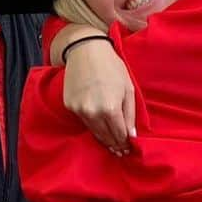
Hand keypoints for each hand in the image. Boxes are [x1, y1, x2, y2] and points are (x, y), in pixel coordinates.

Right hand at [63, 40, 135, 156]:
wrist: (86, 50)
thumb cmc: (112, 67)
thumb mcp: (128, 89)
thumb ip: (130, 114)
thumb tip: (131, 136)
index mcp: (111, 108)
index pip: (119, 135)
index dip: (125, 143)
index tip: (128, 149)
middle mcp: (93, 112)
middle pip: (106, 137)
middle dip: (115, 145)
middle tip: (120, 152)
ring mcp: (80, 110)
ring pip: (94, 132)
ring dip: (103, 139)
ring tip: (111, 145)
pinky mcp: (70, 106)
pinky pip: (84, 121)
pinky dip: (92, 125)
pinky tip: (98, 128)